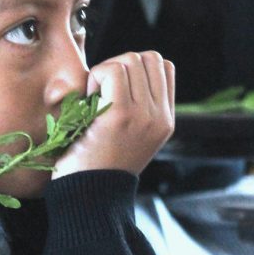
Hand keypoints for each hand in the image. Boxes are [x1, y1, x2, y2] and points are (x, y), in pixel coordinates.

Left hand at [54, 51, 174, 177]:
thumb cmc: (97, 164)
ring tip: (96, 98)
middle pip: (149, 57)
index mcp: (165, 121)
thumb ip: (139, 106)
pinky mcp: (120, 115)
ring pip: (131, 59)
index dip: (137, 68)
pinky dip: (96, 77)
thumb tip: (124, 68)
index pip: (164, 67)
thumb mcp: (131, 136)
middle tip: (103, 92)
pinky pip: (112, 71)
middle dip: (121, 65)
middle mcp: (160, 117)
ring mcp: (143, 115)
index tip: (116, 90)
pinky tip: (89, 101)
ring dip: (107, 70)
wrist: (88, 197)